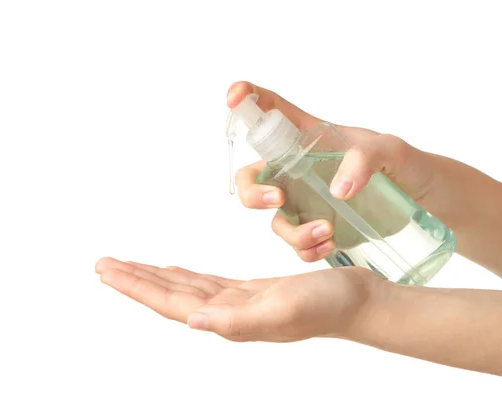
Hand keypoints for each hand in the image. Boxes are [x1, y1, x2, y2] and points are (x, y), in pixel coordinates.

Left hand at [95, 257, 379, 341]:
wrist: (357, 302)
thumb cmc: (328, 306)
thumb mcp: (285, 310)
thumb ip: (238, 320)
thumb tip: (194, 323)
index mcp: (228, 318)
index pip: (170, 302)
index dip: (137, 287)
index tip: (107, 271)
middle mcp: (226, 314)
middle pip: (169, 295)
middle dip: (135, 280)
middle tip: (103, 264)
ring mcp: (237, 303)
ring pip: (184, 287)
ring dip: (154, 276)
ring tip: (128, 265)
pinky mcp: (249, 292)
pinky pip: (206, 283)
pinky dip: (184, 275)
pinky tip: (173, 270)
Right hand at [228, 81, 437, 261]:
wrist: (425, 201)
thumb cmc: (405, 164)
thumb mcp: (391, 150)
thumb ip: (365, 158)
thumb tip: (337, 191)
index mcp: (308, 138)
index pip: (270, 110)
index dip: (245, 98)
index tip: (234, 97)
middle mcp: (298, 170)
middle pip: (252, 178)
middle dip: (252, 192)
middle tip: (277, 200)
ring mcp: (305, 202)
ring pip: (274, 220)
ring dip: (292, 232)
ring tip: (327, 232)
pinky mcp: (317, 229)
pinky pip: (296, 244)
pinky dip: (307, 249)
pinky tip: (330, 245)